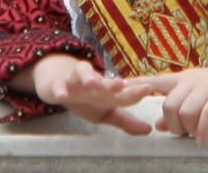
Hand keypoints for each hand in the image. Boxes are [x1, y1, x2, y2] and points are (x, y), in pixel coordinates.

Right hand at [31, 54, 152, 134]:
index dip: (135, 92)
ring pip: (82, 76)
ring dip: (88, 79)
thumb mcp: (107, 112)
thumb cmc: (88, 99)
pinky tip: (62, 95)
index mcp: (108, 93)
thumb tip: (149, 130)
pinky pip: (59, 86)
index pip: (123, 93)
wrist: (60, 84)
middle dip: (112, 84)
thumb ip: (126, 121)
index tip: (148, 89)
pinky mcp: (59, 84)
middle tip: (121, 85)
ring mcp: (77, 81)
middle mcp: (95, 84)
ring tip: (92, 83)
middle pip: (105, 83)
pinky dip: (60, 90)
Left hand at [125, 67, 207, 143]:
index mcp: (184, 79)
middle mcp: (193, 78)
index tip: (116, 89)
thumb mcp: (199, 100)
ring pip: (186, 109)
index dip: (136, 85)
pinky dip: (202, 130)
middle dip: (171, 124)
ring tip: (194, 136)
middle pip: (169, 103)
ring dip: (187, 129)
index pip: (154, 80)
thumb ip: (179, 110)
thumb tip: (157, 125)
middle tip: (181, 134)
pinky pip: (207, 113)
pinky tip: (202, 139)